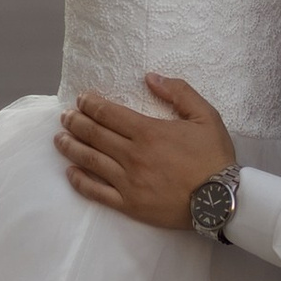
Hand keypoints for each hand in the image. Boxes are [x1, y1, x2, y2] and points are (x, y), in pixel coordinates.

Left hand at [58, 75, 237, 231]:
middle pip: (94, 135)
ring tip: (59, 139)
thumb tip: (150, 77)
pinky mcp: (129, 204)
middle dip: (76, 122)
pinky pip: (97, 192)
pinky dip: (80, 181)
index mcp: (148, 132)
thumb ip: (179, 92)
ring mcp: (128, 181)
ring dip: (71, 147)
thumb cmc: (214, 156)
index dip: (90, 104)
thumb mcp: (205, 115)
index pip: (108, 114)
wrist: (221, 200)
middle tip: (65, 116)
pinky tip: (70, 172)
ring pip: (90, 160)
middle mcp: (132, 155)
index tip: (81, 99)